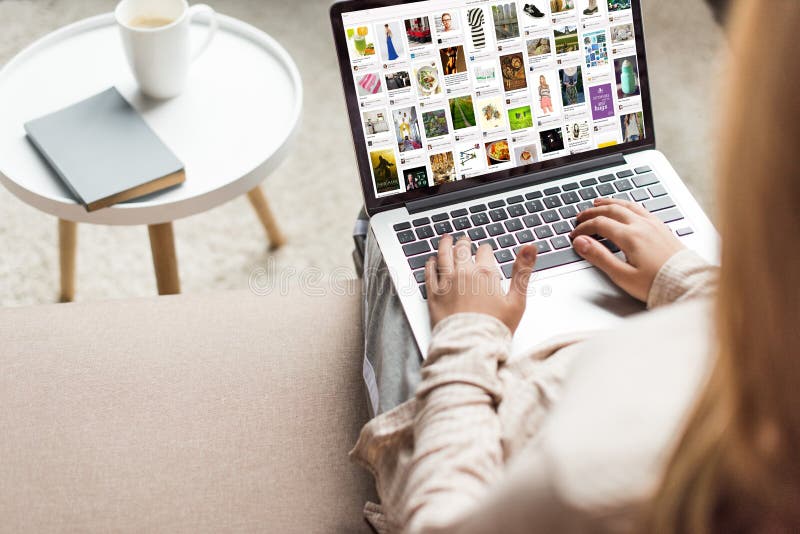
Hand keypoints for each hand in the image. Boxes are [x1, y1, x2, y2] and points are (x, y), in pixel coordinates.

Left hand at [425, 235, 538, 332]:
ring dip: (445, 245)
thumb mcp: (517, 300)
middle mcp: (464, 274)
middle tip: (464, 240)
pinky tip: (430, 261)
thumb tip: (530, 247)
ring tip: (445, 239)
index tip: (485, 251)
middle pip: (462, 250)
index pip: (484, 251)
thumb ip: (522, 271)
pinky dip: (430, 265)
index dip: (485, 250)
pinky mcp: (434, 295)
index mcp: (485, 274)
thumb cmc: (495, 328)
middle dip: (464, 243)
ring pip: (443, 256)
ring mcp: (446, 283)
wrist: (470, 347)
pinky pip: (429, 274)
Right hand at [570, 197, 684, 301]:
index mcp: (630, 236)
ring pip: (627, 205)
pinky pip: (641, 209)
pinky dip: (627, 205)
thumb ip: (599, 256)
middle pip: (612, 210)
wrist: (686, 284)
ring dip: (609, 203)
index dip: (584, 228)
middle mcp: (642, 226)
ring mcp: (653, 225)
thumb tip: (581, 242)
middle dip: (592, 212)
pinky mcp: (662, 228)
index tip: (575, 235)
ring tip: (598, 203)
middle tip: (580, 216)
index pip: (599, 224)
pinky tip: (625, 208)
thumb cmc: (656, 283)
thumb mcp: (622, 275)